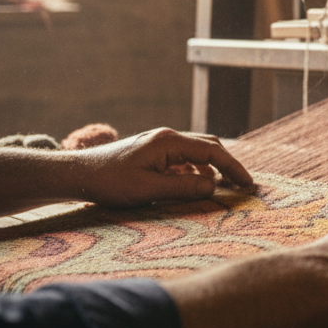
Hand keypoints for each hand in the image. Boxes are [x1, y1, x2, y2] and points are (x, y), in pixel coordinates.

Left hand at [66, 128, 253, 206]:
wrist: (79, 174)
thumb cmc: (110, 182)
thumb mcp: (148, 190)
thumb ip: (183, 188)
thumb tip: (213, 187)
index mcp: (169, 142)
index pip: (212, 152)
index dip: (234, 168)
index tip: (248, 184)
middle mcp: (168, 137)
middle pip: (209, 147)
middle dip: (228, 166)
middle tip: (244, 186)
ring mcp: (160, 144)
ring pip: (197, 153)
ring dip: (213, 169)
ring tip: (226, 188)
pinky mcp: (154, 153)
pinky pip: (184, 159)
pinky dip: (197, 171)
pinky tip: (198, 186)